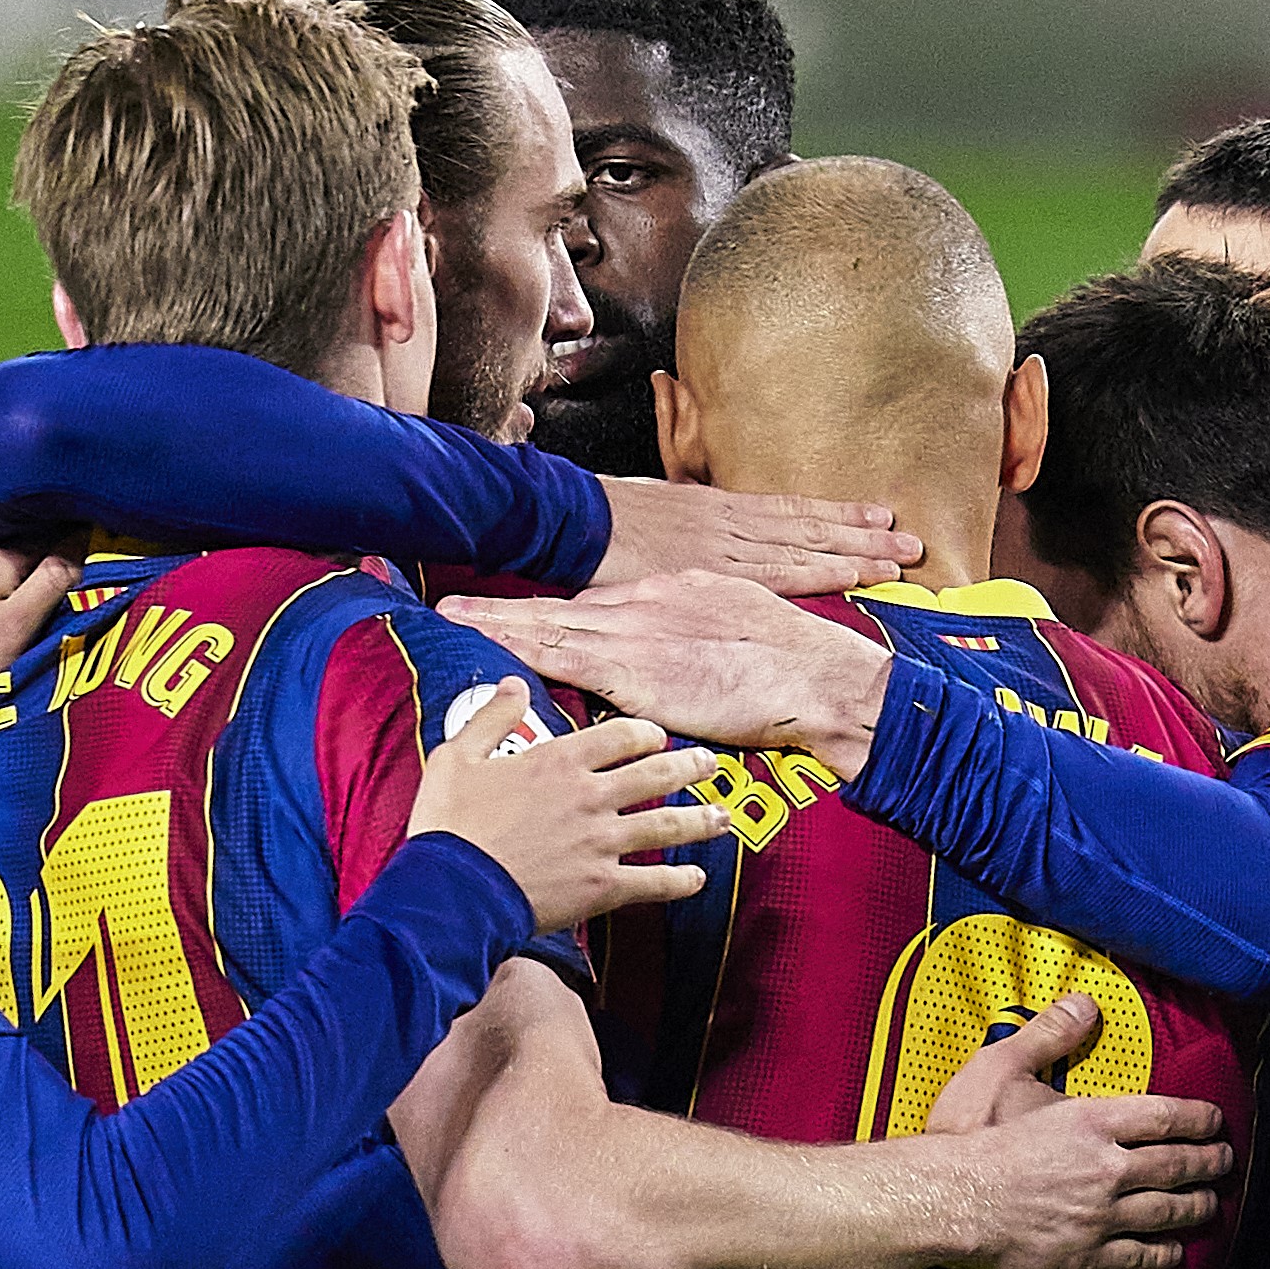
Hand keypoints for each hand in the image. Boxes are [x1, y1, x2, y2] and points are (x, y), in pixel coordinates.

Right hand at [406, 681, 726, 931]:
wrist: (451, 892)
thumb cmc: (448, 826)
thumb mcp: (456, 757)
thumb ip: (491, 717)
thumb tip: (514, 684)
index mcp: (559, 761)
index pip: (621, 735)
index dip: (646, 734)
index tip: (657, 737)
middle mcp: (591, 796)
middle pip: (656, 775)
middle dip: (689, 766)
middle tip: (709, 763)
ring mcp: (602, 843)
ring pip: (666, 825)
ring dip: (700, 820)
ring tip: (721, 816)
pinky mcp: (603, 888)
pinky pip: (653, 883)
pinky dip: (679, 882)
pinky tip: (696, 879)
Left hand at [443, 573, 893, 767]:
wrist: (817, 676)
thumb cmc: (791, 663)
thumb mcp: (738, 626)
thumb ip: (696, 636)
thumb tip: (676, 652)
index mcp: (671, 592)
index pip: (597, 598)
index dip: (552, 601)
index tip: (516, 602)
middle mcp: (646, 602)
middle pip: (562, 602)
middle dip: (507, 603)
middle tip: (453, 600)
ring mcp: (637, 633)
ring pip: (552, 621)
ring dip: (500, 621)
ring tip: (454, 615)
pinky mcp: (636, 668)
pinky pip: (563, 656)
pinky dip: (522, 649)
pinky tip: (491, 648)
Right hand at [596, 479, 916, 595]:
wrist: (573, 519)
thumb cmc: (604, 519)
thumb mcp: (655, 516)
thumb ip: (688, 529)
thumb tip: (701, 547)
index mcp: (719, 509)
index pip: (790, 512)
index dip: (836, 516)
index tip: (878, 516)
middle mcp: (733, 523)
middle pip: (810, 527)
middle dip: (862, 535)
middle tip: (913, 543)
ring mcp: (728, 544)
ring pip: (806, 545)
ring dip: (856, 552)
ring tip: (900, 559)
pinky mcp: (716, 568)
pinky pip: (780, 570)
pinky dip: (821, 570)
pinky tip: (854, 574)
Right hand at [923, 996, 1231, 1268]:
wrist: (946, 1202)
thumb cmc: (965, 1134)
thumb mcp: (1000, 1066)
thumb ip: (1047, 1034)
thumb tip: (1085, 1004)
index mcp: (1091, 1121)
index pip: (1165, 1116)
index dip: (1198, 1119)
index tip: (1215, 1121)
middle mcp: (1106, 1168)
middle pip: (1177, 1165)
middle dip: (1209, 1163)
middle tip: (1225, 1161)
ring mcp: (1099, 1215)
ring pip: (1167, 1212)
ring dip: (1196, 1207)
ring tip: (1210, 1203)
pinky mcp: (1085, 1255)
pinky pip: (1138, 1256)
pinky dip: (1164, 1253)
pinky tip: (1174, 1251)